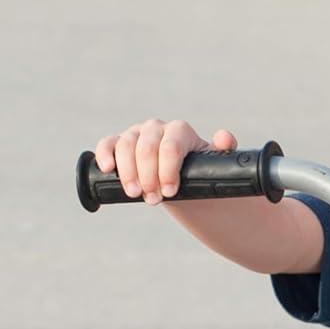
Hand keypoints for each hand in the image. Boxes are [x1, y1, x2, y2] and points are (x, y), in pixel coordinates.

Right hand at [93, 119, 236, 203]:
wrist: (181, 184)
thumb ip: (223, 151)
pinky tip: (107, 169)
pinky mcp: (119, 144)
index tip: (171, 192)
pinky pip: (108, 143)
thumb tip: (224, 137)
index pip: (171, 146)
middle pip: (146, 146)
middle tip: (153, 199)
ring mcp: (136, 135)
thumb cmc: (199, 175)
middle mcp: (156, 129)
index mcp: (180, 132)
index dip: (168, 170)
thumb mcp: (214, 168)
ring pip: (126, 145)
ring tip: (135, 194)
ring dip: (128, 171)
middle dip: (148, 175)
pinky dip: (104, 154)